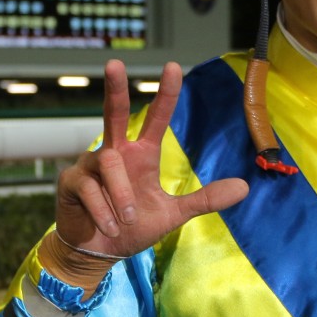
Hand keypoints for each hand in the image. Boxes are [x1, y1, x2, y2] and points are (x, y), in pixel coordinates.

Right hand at [54, 60, 248, 261]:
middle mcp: (116, 152)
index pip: (156, 119)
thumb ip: (205, 200)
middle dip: (115, 88)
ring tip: (126, 219)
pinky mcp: (71, 181)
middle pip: (113, 113)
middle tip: (115, 63)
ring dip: (121, 194)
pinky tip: (109, 225)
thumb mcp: (173, 214)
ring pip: (109, 163)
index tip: (174, 67)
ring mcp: (90, 165)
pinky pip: (90, 188)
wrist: (101, 253)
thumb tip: (245, 187)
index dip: (166, 94)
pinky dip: (103, 210)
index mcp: (142, 155)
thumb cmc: (133, 227)